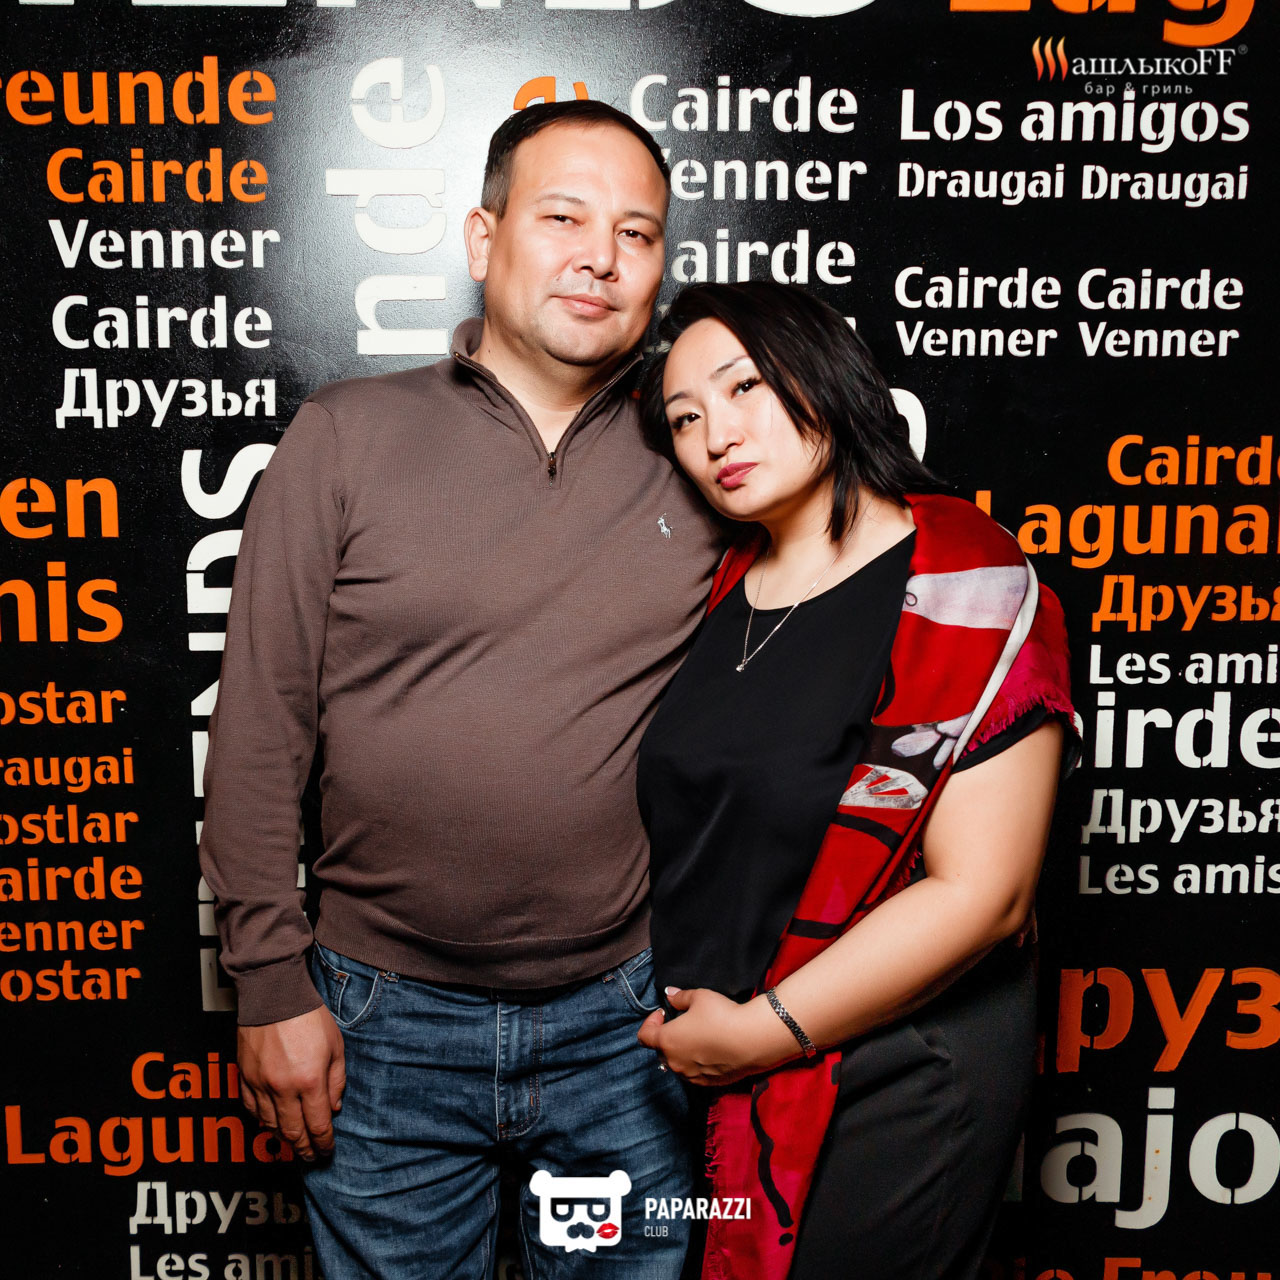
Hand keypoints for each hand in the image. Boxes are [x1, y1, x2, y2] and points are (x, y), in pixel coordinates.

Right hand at [238, 1006, 345, 1160]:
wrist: (274, 995)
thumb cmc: (309, 1016)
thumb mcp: (335, 1046)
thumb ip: (336, 1081)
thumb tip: (333, 1108)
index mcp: (310, 1081)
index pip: (317, 1125)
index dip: (323, 1143)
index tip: (327, 1151)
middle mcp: (284, 1088)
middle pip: (293, 1132)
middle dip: (304, 1149)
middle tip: (311, 1157)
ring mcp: (261, 1085)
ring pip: (270, 1125)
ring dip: (283, 1139)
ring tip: (294, 1144)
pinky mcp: (245, 1078)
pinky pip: (252, 1110)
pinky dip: (263, 1122)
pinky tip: (271, 1124)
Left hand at [636, 987, 796, 1086]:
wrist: (752, 1040)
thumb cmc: (722, 1015)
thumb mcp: (699, 997)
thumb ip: (680, 997)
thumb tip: (670, 995)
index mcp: (667, 1041)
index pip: (644, 1036)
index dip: (650, 1022)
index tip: (663, 1012)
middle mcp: (675, 1062)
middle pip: (660, 1051)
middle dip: (666, 1037)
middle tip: (681, 1023)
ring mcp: (691, 1076)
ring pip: (677, 1064)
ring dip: (681, 1051)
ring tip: (697, 1037)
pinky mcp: (708, 1083)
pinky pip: (694, 1073)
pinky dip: (695, 1062)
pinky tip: (710, 1050)